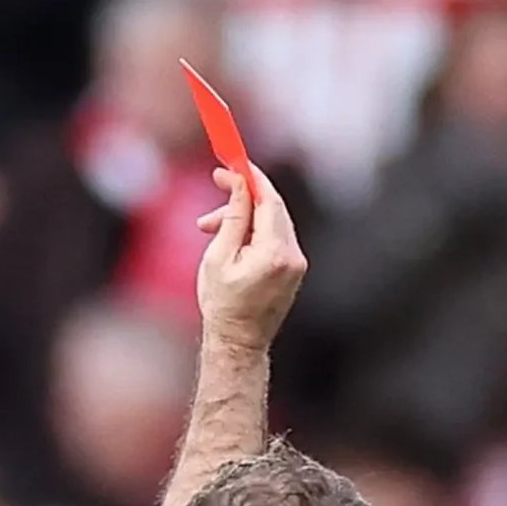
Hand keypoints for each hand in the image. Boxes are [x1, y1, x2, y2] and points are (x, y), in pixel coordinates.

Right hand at [193, 166, 307, 351]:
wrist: (238, 343)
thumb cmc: (223, 305)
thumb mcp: (218, 256)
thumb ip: (233, 217)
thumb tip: (240, 184)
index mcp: (274, 253)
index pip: (269, 200)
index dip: (251, 177)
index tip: (233, 163)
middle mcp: (293, 256)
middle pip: (272, 207)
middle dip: (243, 194)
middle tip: (218, 183)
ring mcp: (297, 264)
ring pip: (272, 221)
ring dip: (244, 215)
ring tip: (209, 226)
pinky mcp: (294, 269)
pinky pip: (275, 237)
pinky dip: (254, 231)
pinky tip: (230, 240)